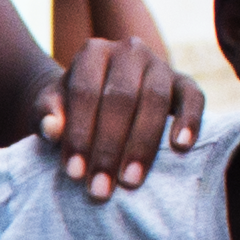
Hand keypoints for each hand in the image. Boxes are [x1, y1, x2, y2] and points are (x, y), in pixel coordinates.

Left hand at [40, 13, 200, 195]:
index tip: (74, 174)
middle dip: (109, 147)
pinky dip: (190, 121)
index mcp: (92, 52)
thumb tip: (51, 129)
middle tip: (100, 188)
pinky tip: (181, 148)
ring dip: (143, 144)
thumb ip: (46, 114)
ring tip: (130, 181)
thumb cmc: (70, 108)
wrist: (100, 100)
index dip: (79, 134)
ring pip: (155, 100)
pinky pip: (193, 98)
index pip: (85, 92)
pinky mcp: (184, 82)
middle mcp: (128, 51)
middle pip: (121, 98)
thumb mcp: (51, 107)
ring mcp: (160, 64)